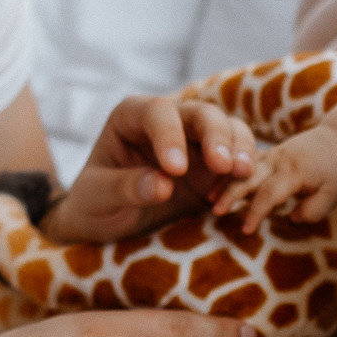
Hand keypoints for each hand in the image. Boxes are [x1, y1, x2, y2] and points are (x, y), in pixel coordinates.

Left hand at [47, 95, 256, 242]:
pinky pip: (237, 160)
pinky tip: (237, 195)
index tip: (176, 170)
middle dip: (216, 136)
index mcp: (132, 116)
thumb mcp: (96, 197)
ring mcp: (194, 141)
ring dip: (240, 149)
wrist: (107, 223)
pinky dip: (242, 174)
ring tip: (242, 175)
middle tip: (224, 167)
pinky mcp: (212, 166)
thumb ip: (124, 188)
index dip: (169, 135)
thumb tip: (163, 185)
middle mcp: (167, 121)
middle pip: (202, 114)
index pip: (157, 112)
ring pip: (228, 130)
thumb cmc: (93, 203)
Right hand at [212, 124, 336, 233]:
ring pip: (243, 167)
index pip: (269, 194)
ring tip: (210, 199)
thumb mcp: (334, 193)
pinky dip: (232, 173)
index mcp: (294, 171)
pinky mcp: (269, 153)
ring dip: (226, 183)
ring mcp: (272, 154)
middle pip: (248, 177)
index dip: (256, 213)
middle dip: (231, 195)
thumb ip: (313, 209)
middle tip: (216, 212)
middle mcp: (279, 159)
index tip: (246, 230)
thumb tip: (291, 217)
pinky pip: (246, 162)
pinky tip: (218, 186)